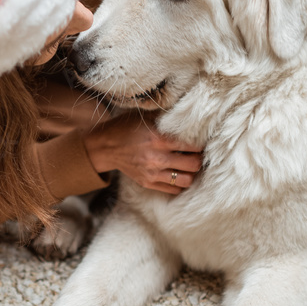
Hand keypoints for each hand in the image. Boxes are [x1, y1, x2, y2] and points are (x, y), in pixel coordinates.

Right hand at [84, 110, 203, 194]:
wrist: (106, 146)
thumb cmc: (127, 128)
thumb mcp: (147, 117)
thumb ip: (168, 118)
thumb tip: (191, 116)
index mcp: (158, 139)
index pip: (191, 146)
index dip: (200, 144)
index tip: (200, 142)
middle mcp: (156, 158)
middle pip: (193, 165)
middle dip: (199, 159)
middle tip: (198, 154)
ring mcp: (152, 173)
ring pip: (186, 180)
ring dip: (191, 173)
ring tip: (190, 166)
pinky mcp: (147, 183)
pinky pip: (173, 189)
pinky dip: (180, 183)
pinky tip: (179, 173)